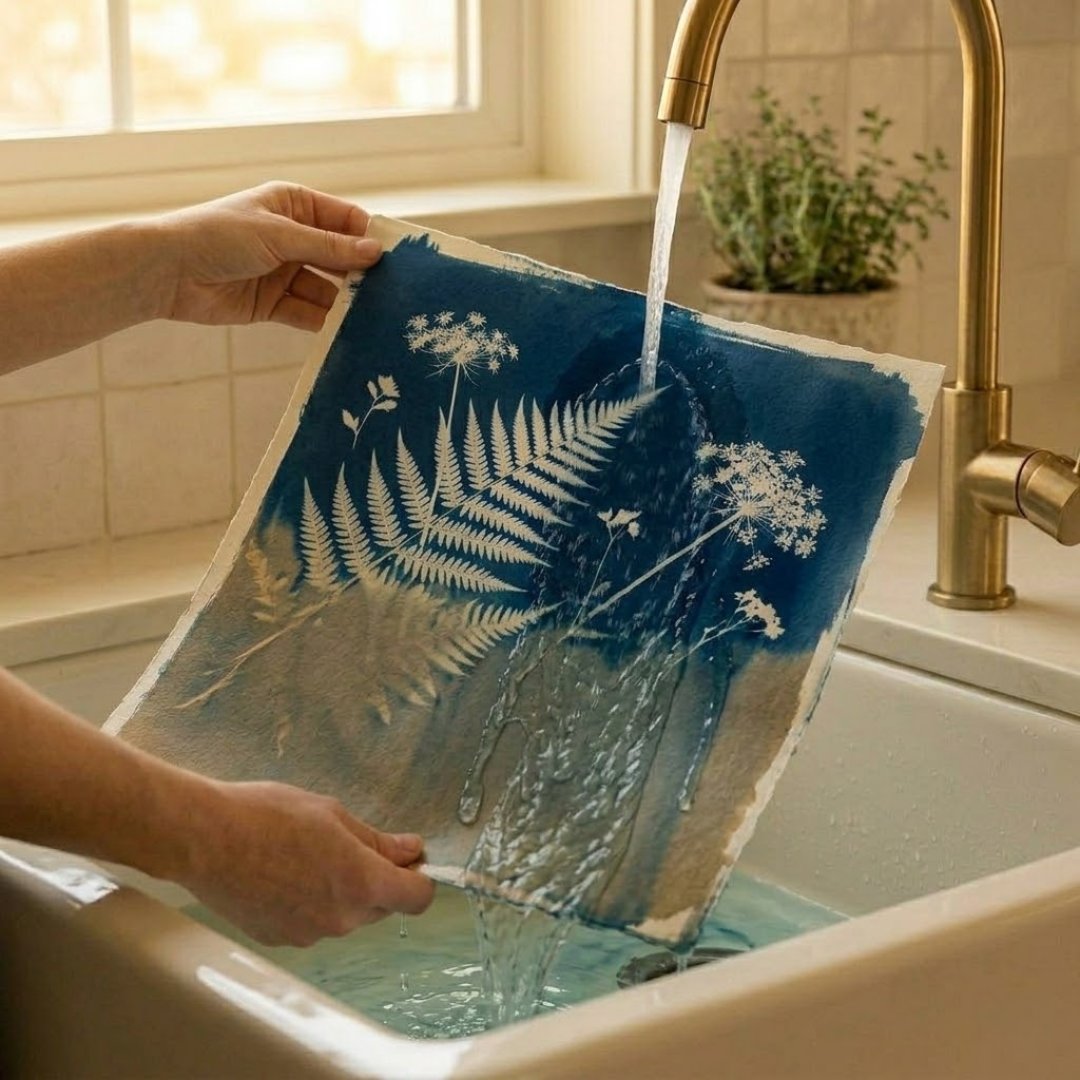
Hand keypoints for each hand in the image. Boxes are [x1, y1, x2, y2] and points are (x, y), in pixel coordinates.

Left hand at [155, 182, 381, 331]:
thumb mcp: (278, 236)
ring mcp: (284, 272)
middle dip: (363, 275)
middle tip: (395, 294)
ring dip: (346, 303)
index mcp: (294, 205)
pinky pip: (308, 313)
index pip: (345, 219)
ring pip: (327, 289)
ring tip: (376, 317)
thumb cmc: (217, 236)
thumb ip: (328, 248)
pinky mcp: (273, 304)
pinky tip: (348, 331)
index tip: (399, 259)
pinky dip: (326, 322)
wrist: (166, 271)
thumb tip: (375, 252)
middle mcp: (293, 237)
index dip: (370, 237)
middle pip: (340, 257)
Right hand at [179, 780, 434, 946]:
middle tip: (354, 845)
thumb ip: (377, 840)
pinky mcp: (281, 940)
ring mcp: (310, 935)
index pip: (417, 898)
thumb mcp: (333, 814)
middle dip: (379, 879)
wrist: (205, 840)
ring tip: (309, 854)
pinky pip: (314, 923)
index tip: (410, 859)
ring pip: (347, 915)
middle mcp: (341, 918)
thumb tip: (411, 850)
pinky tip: (286, 874)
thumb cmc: (268, 816)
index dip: (420, 877)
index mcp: (361, 883)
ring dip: (343, 891)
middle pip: (383, 906)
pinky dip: (311, 903)